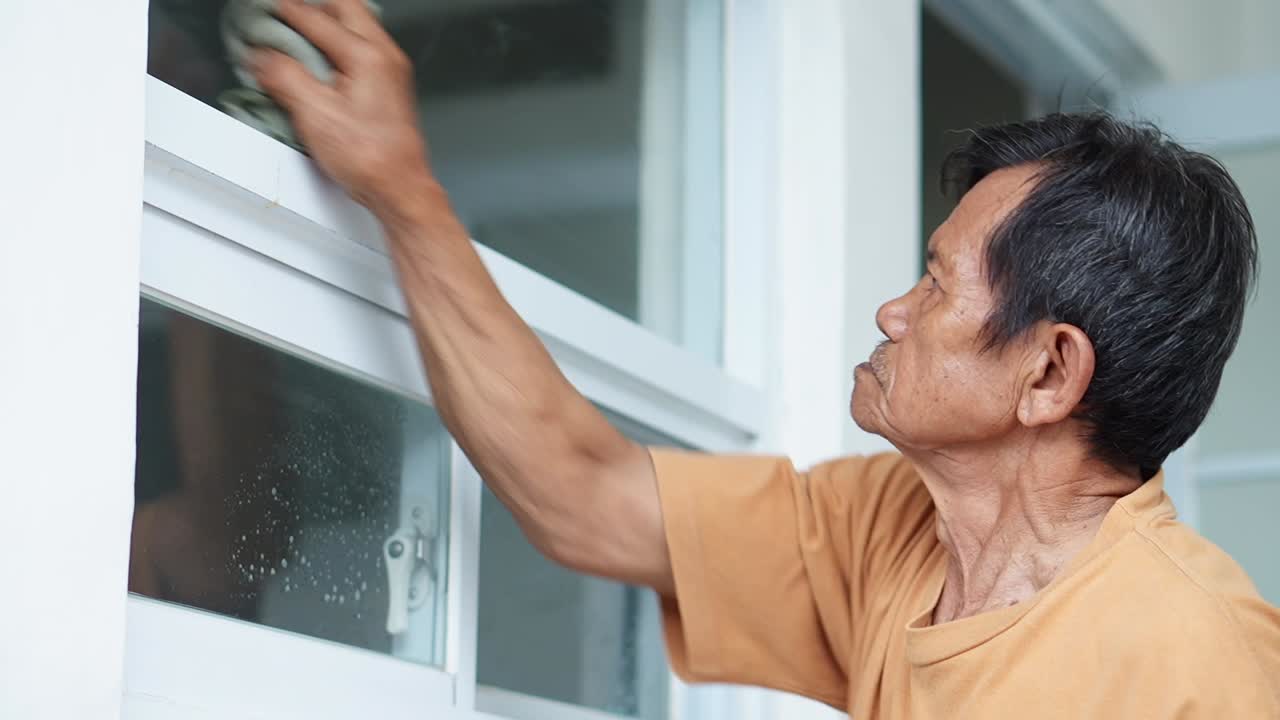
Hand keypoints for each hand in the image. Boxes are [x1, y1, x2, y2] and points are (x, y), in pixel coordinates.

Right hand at [252, 0, 434, 215]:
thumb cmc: (370, 158)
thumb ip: (285, 77)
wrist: (399, 188)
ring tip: (303, 29)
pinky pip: (366, 48)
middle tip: (290, 11)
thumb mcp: (314, 115)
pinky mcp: (392, 88)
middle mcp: (386, 57)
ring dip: (330, 21)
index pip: (318, 19)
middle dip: (316, 5)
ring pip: (360, 25)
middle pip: (348, 8)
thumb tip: (263, 57)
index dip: (287, 12)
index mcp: (367, 56)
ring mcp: (393, 72)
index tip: (268, 9)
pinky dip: (342, 42)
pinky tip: (326, 58)